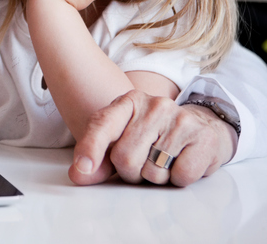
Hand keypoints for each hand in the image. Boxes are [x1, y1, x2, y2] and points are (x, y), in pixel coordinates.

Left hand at [69, 90, 236, 186]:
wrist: (201, 128)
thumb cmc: (154, 138)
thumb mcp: (123, 141)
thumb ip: (99, 159)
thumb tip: (78, 174)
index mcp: (128, 102)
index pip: (103, 125)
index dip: (90, 148)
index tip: (82, 167)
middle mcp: (154, 105)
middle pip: (125, 158)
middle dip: (131, 172)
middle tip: (144, 162)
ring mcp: (180, 119)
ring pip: (152, 172)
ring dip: (155, 178)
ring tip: (164, 161)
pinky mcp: (203, 137)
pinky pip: (180, 177)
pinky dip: (178, 180)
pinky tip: (182, 163)